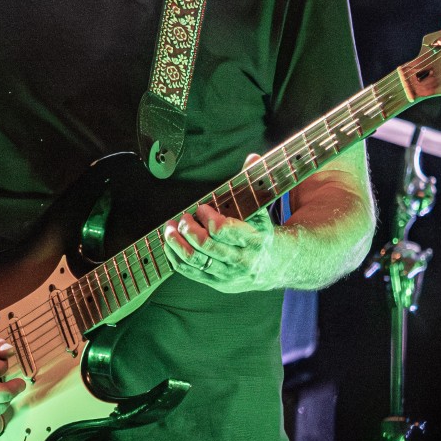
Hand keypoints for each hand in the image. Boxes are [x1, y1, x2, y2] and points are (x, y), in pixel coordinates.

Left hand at [161, 157, 276, 293]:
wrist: (272, 265)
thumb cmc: (260, 231)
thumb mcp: (262, 208)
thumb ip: (254, 182)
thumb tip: (253, 157)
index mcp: (254, 240)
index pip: (223, 229)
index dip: (207, 217)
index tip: (201, 208)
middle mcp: (241, 260)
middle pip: (206, 245)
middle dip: (187, 228)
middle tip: (182, 217)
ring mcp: (228, 274)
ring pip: (195, 260)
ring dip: (176, 242)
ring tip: (168, 229)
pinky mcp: (216, 282)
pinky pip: (190, 271)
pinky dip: (175, 256)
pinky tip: (170, 244)